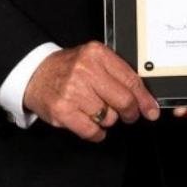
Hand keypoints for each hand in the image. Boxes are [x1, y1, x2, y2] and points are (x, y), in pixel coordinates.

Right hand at [23, 42, 159, 141]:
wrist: (34, 73)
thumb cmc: (68, 68)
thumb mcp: (92, 59)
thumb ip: (116, 72)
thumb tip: (143, 97)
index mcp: (97, 54)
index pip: (131, 79)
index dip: (145, 98)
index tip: (151, 110)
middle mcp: (85, 70)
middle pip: (123, 100)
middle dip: (130, 112)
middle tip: (129, 116)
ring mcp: (73, 91)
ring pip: (108, 117)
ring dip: (107, 120)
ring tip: (96, 111)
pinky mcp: (62, 110)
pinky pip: (91, 131)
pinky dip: (96, 133)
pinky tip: (92, 125)